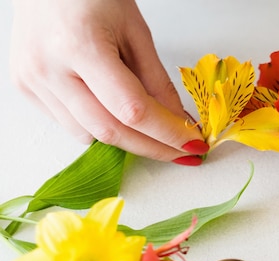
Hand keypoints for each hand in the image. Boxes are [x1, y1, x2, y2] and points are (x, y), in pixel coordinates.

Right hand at [10, 0, 203, 162]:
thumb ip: (157, 81)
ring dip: (126, 137)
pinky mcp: (24, 88)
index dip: (168, 134)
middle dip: (153, 147)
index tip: (193, 144)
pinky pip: (71, 125)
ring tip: (146, 120)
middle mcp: (48, 68)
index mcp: (79, 46)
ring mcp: (32, 80)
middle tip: (182, 151)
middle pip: (110, 131)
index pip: (133, 111)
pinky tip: (111, 107)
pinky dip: (100, 125)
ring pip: (90, 135)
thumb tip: (178, 122)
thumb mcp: (136, 31)